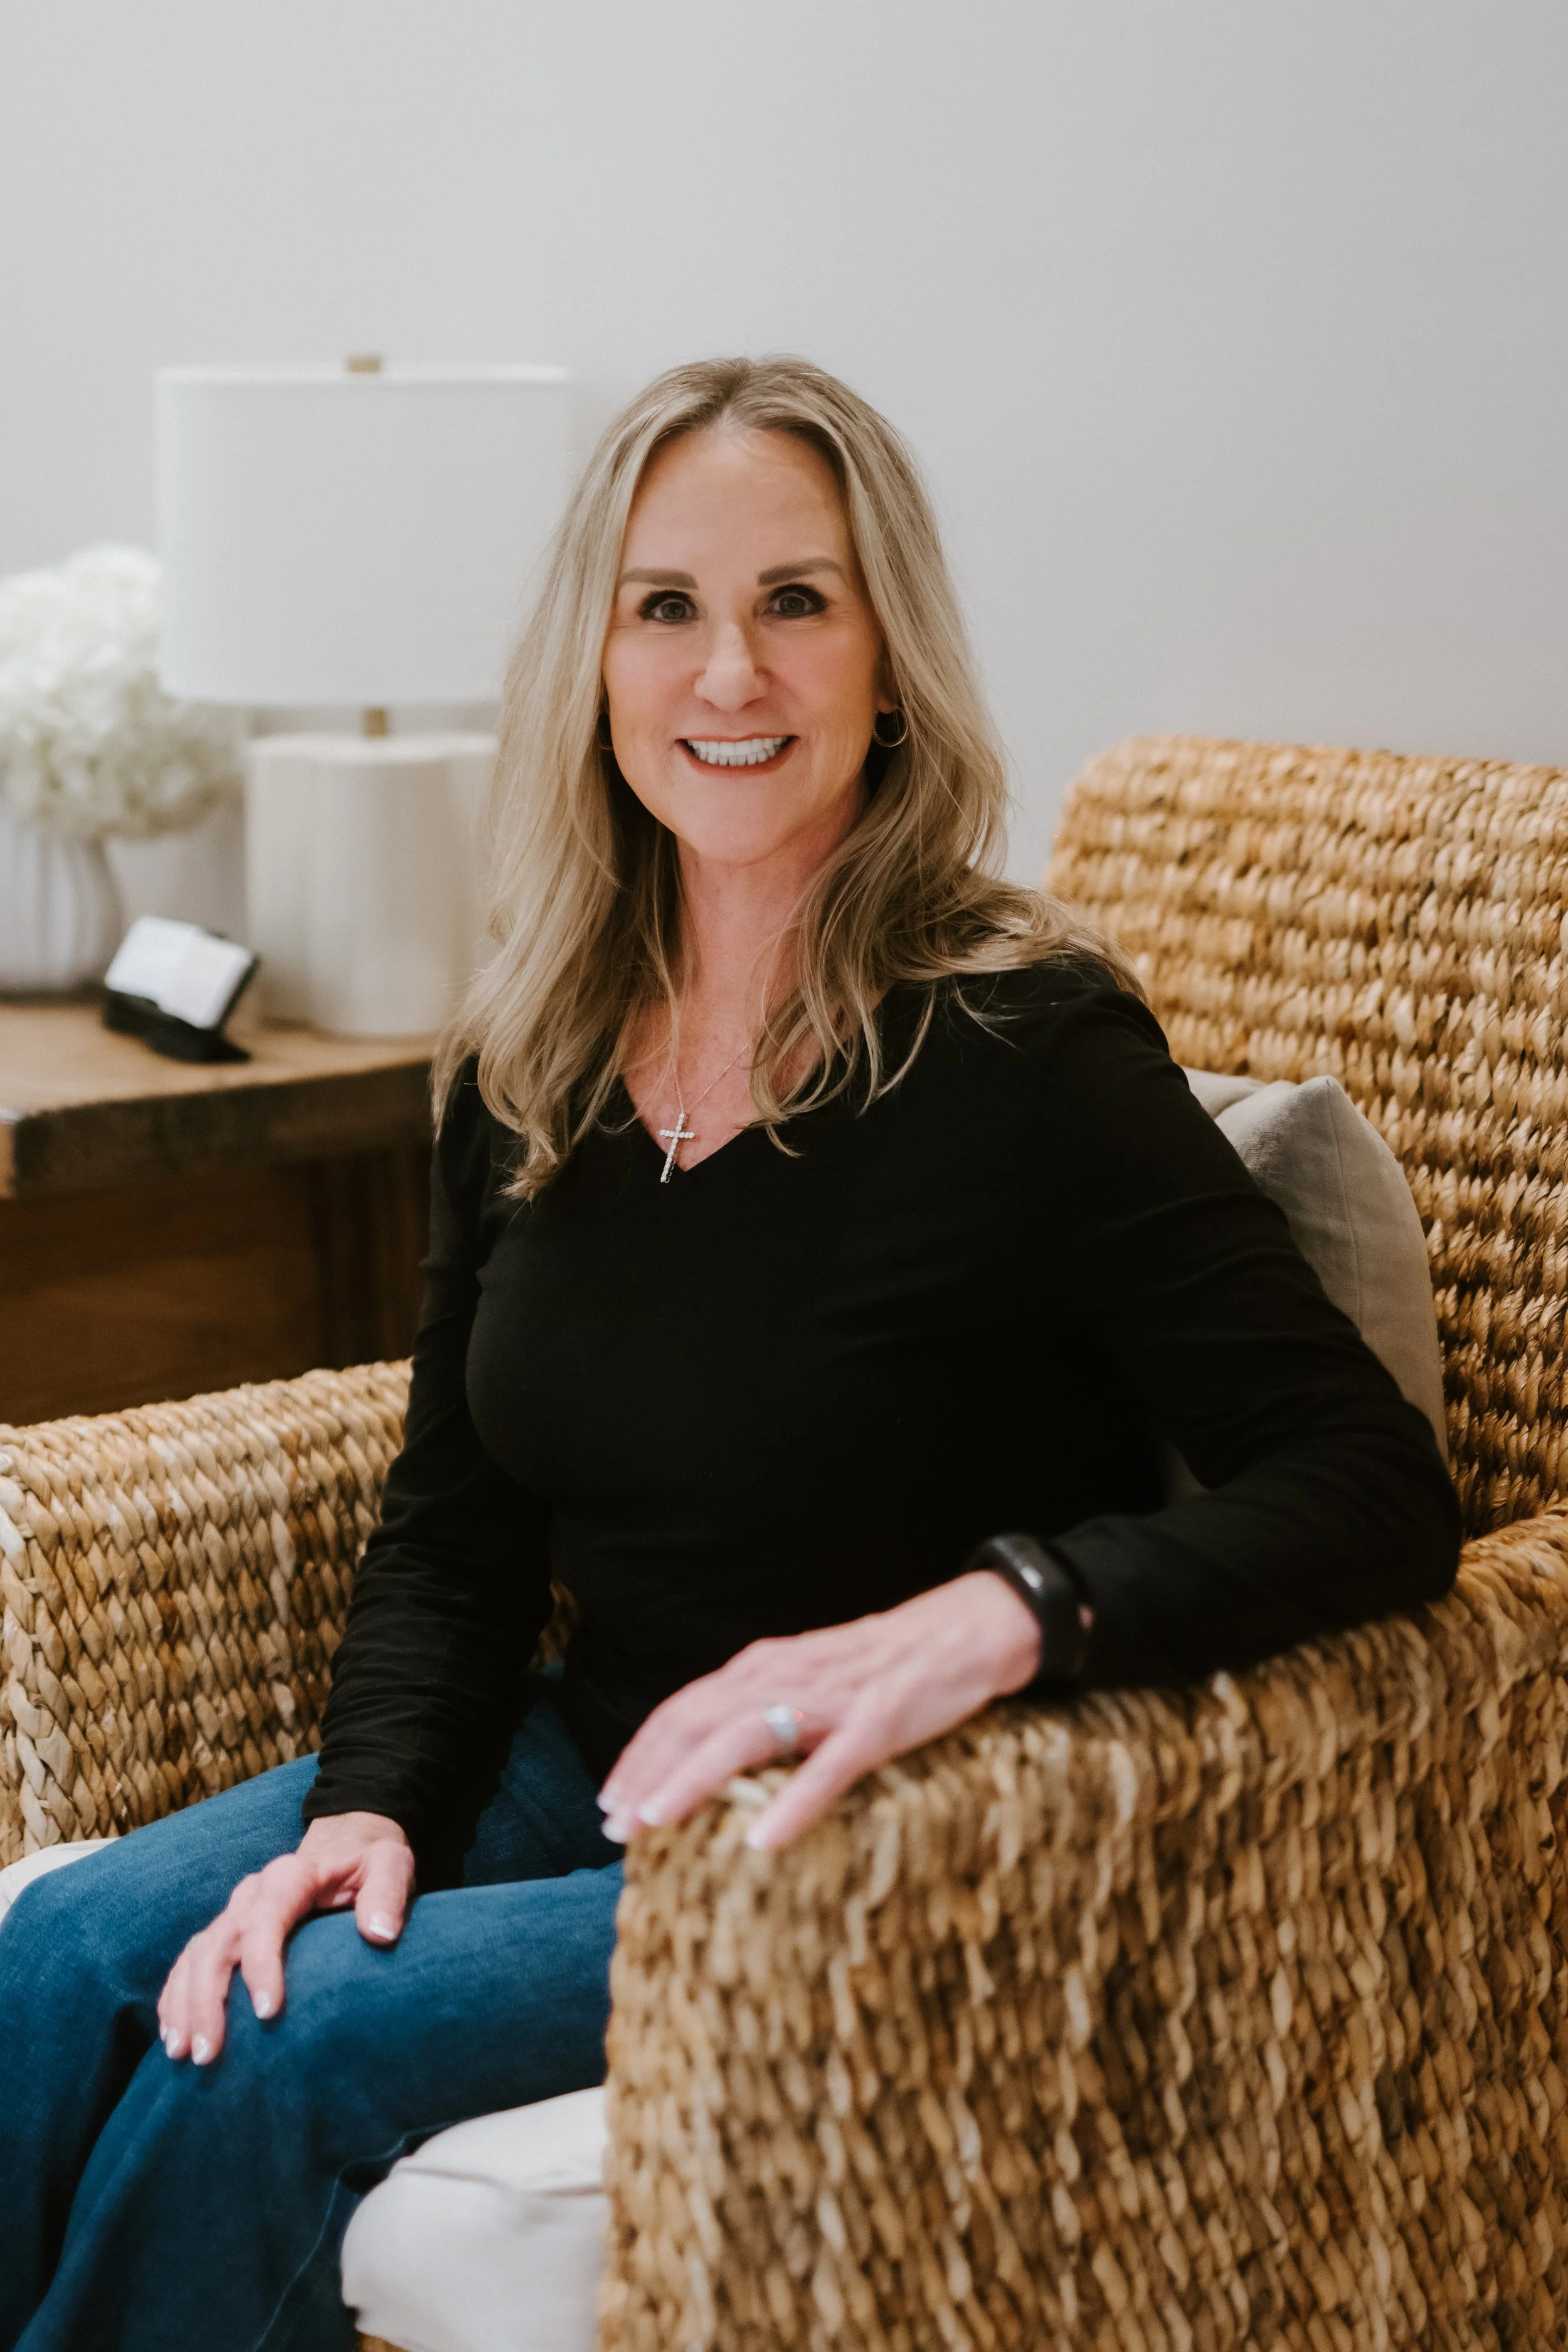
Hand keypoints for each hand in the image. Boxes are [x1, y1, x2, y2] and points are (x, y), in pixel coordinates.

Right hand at [157, 1811, 413, 2064]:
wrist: (345, 1842)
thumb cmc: (369, 1861)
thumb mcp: (390, 1863)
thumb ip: (387, 1893)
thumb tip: (380, 1934)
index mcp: (291, 1875)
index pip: (266, 1918)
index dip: (261, 1964)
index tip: (268, 2013)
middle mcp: (252, 1893)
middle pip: (218, 1943)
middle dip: (207, 2000)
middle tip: (208, 2053)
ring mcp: (234, 1912)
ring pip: (195, 1955)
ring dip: (184, 2005)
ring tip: (181, 2054)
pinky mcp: (226, 1930)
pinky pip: (189, 1962)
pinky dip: (175, 1996)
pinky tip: (172, 2034)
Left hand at [598, 1570, 1042, 1852]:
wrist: (959, 1633)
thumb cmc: (879, 1666)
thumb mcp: (806, 1679)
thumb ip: (762, 1708)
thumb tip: (708, 1760)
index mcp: (763, 1666)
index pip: (683, 1708)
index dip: (640, 1754)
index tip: (608, 1801)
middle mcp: (784, 1675)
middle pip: (697, 1721)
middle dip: (649, 1773)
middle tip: (614, 1826)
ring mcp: (830, 1699)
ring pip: (745, 1737)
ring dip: (694, 1780)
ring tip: (658, 1823)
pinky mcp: (875, 1723)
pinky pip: (828, 1768)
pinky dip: (792, 1802)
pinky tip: (763, 1840)